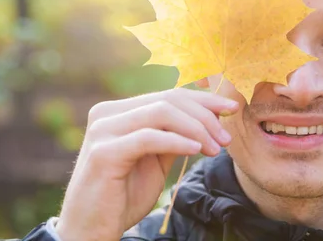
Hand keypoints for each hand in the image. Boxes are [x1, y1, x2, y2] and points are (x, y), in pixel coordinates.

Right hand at [55, 88, 237, 240]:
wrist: (91, 231)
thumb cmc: (122, 196)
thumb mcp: (154, 160)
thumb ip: (172, 136)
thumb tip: (206, 118)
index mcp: (117, 111)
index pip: (168, 95)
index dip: (202, 100)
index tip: (230, 110)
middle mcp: (106, 113)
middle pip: (168, 100)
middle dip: (204, 116)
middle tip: (226, 137)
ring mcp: (103, 130)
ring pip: (162, 113)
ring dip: (196, 129)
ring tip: (215, 148)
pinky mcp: (103, 152)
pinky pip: (149, 137)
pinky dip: (178, 141)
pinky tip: (196, 150)